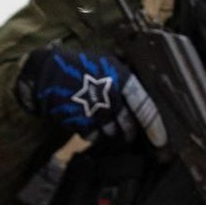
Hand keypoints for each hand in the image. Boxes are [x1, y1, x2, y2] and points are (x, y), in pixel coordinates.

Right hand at [17, 46, 164, 145]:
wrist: (44, 71)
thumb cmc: (78, 66)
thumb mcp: (106, 64)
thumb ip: (124, 83)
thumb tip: (142, 102)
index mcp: (120, 76)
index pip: (144, 106)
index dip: (155, 126)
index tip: (160, 140)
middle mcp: (109, 93)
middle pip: (127, 123)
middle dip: (130, 131)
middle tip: (130, 134)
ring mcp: (92, 109)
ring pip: (111, 132)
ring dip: (112, 133)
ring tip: (106, 126)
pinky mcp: (77, 121)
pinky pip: (93, 136)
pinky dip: (94, 134)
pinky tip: (90, 126)